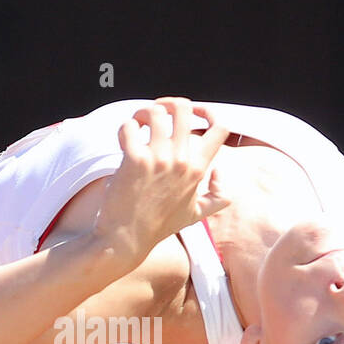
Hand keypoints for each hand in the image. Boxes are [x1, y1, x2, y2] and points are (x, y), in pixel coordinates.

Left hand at [93, 97, 231, 267]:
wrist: (126, 240)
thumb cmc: (158, 226)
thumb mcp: (196, 215)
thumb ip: (218, 198)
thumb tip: (219, 172)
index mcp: (198, 170)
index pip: (220, 129)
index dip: (208, 113)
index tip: (195, 112)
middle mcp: (181, 161)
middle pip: (184, 109)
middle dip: (169, 103)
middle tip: (157, 112)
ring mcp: (158, 159)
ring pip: (155, 112)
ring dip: (144, 112)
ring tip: (138, 124)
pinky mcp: (134, 160)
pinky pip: (129, 127)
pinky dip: (125, 128)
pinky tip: (124, 139)